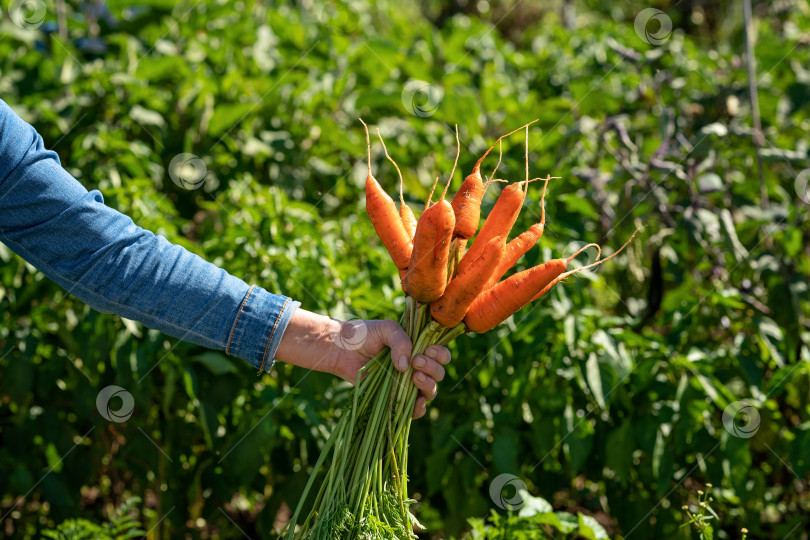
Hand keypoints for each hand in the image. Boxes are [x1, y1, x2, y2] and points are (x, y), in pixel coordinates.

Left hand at [275, 309, 451, 418]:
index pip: (440, 354)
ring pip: (429, 391)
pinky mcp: (394, 397)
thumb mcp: (385, 329)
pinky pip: (414, 408)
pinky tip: (416, 402)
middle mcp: (415, 366)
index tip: (427, 351)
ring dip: (428, 386)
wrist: (340, 349)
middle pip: (438, 373)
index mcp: (417, 347)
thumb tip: (406, 366)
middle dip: (432, 369)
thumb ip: (400, 341)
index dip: (440, 354)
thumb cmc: (363, 334)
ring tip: (415, 377)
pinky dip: (419, 408)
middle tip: (416, 362)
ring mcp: (405, 383)